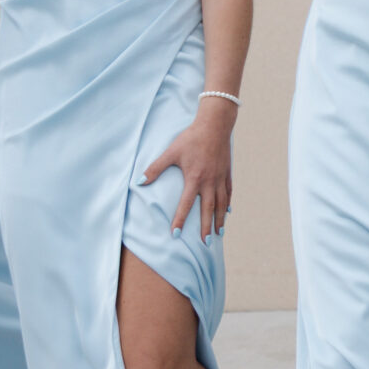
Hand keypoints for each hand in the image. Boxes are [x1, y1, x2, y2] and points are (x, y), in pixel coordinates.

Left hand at [143, 102, 236, 239]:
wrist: (215, 125)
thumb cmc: (191, 138)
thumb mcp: (171, 152)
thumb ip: (155, 168)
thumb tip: (140, 182)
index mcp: (194, 178)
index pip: (186, 204)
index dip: (180, 220)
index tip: (176, 234)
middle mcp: (209, 181)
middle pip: (208, 209)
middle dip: (206, 227)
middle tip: (206, 243)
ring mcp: (220, 178)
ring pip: (221, 203)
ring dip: (219, 219)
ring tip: (219, 233)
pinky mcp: (227, 172)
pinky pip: (228, 192)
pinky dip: (228, 203)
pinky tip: (228, 211)